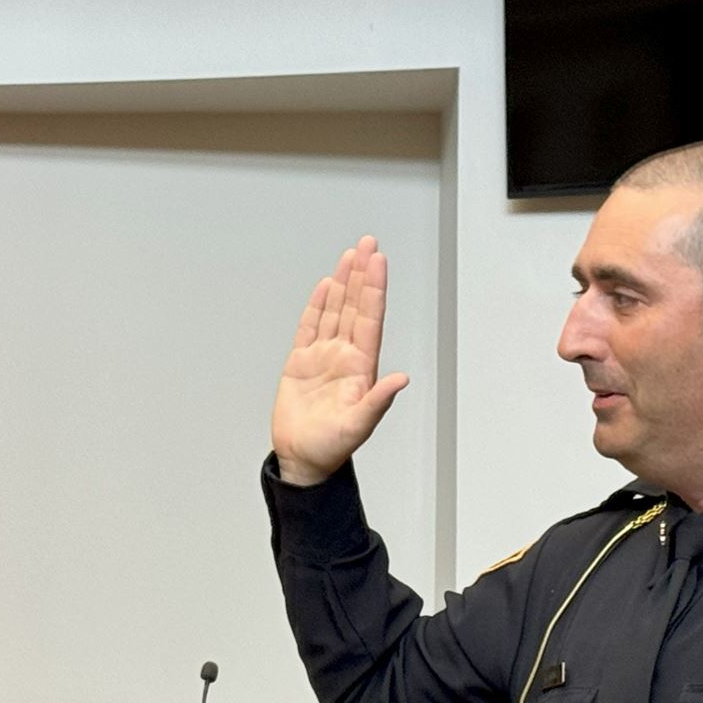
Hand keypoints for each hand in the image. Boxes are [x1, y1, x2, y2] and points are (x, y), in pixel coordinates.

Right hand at [269, 235, 411, 487]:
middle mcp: (344, 355)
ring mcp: (323, 357)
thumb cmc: (332, 447)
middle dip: (361, 274)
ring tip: (350, 255)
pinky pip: (309, 327)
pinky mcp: (300, 363)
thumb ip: (379, 401)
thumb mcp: (359, 427)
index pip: (370, 318)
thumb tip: (402, 380)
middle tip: (368, 243)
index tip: (377, 261)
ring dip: (343, 283)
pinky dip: (317, 306)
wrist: (303, 459)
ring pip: (335, 311)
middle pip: (355, 306)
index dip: (374, 289)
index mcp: (361, 367)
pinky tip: (326, 286)